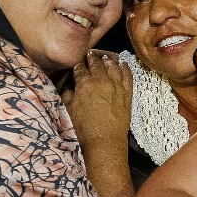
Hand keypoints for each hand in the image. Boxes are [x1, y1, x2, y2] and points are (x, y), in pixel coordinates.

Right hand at [64, 51, 134, 196]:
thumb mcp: (68, 111)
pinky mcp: (127, 95)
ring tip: (106, 56)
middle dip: (93, 58)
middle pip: (97, 64)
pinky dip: (126, 69)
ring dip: (109, 60)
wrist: (104, 143)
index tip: (78, 59)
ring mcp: (117, 87)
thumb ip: (68, 96)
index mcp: (85, 84)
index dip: (79, 63)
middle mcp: (102, 81)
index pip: (81, 68)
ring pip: (113, 67)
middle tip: (90, 53)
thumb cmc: (83, 129)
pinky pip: (128, 77)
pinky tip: (124, 64)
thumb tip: (69, 88)